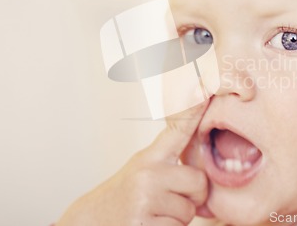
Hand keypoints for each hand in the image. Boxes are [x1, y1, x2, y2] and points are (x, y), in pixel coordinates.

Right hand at [56, 102, 208, 225]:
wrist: (91, 221)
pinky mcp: (143, 224)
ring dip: (177, 219)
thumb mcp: (143, 168)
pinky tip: (149, 225)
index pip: (178, 128)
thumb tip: (200, 154)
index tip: (206, 85)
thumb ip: (168, 159)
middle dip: (191, 198)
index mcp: (150, 157)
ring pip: (190, 211)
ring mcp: (145, 198)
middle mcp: (147, 173)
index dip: (195, 108)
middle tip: (168, 202)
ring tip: (155, 214)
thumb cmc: (125, 196)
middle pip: (199, 183)